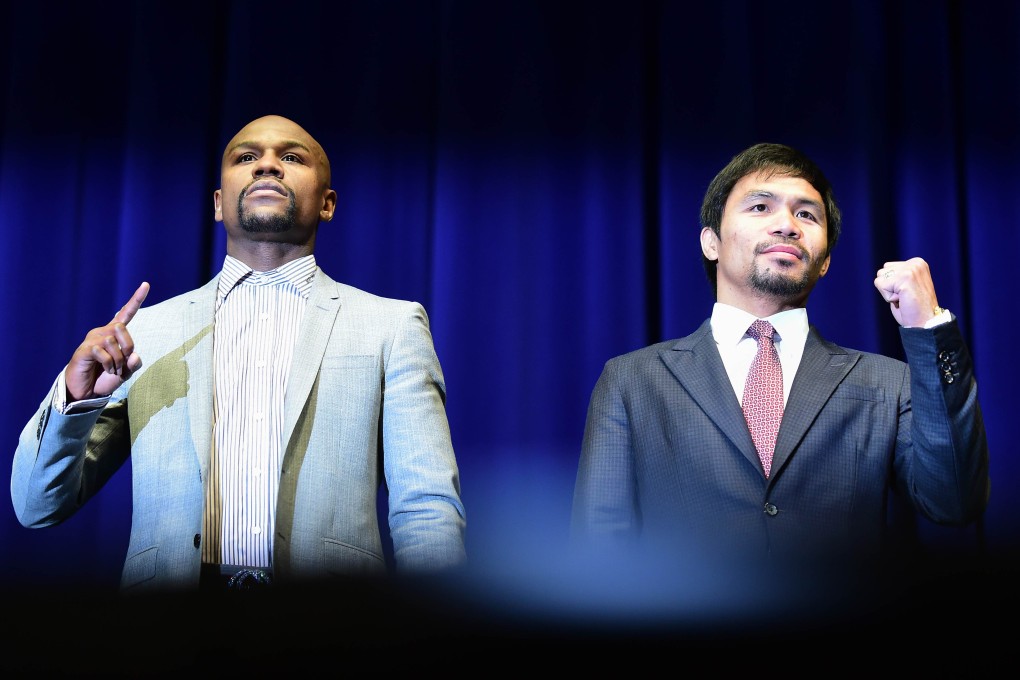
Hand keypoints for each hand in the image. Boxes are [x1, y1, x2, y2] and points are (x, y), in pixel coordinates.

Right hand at [65, 282, 149, 400]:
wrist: (86, 392)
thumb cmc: (105, 378)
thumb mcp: (125, 372)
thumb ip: (133, 363)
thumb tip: (135, 355)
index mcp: (114, 334)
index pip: (126, 313)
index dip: (136, 300)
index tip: (146, 284)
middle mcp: (101, 332)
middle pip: (121, 327)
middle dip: (128, 346)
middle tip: (124, 362)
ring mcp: (91, 340)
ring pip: (112, 341)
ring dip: (118, 360)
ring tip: (113, 369)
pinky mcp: (84, 350)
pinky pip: (102, 352)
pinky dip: (109, 364)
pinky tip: (104, 369)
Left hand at [873, 257, 940, 327]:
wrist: (925, 322)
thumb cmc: (914, 308)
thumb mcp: (906, 285)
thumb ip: (896, 275)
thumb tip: (881, 272)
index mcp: (917, 262)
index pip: (887, 268)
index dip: (892, 285)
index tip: (907, 293)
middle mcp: (915, 263)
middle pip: (882, 272)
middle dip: (888, 288)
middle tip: (905, 297)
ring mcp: (911, 269)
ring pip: (880, 279)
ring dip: (888, 293)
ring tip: (904, 298)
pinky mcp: (905, 278)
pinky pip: (881, 287)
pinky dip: (888, 298)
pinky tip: (902, 301)